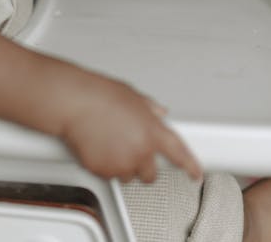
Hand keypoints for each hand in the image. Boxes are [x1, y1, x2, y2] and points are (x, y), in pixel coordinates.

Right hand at [60, 73, 200, 183]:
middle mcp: (141, 150)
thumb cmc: (100, 94)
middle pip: (152, 173)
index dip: (191, 166)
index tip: (195, 173)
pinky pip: (109, 175)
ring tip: (109, 144)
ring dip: (123, 166)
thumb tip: (159, 111)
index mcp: (152, 131)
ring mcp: (123, 162)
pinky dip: (106, 166)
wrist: (75, 102)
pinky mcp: (104, 170)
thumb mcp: (132, 95)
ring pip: (129, 176)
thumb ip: (150, 108)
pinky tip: (98, 147)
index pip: (179, 154)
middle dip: (144, 165)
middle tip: (129, 148)